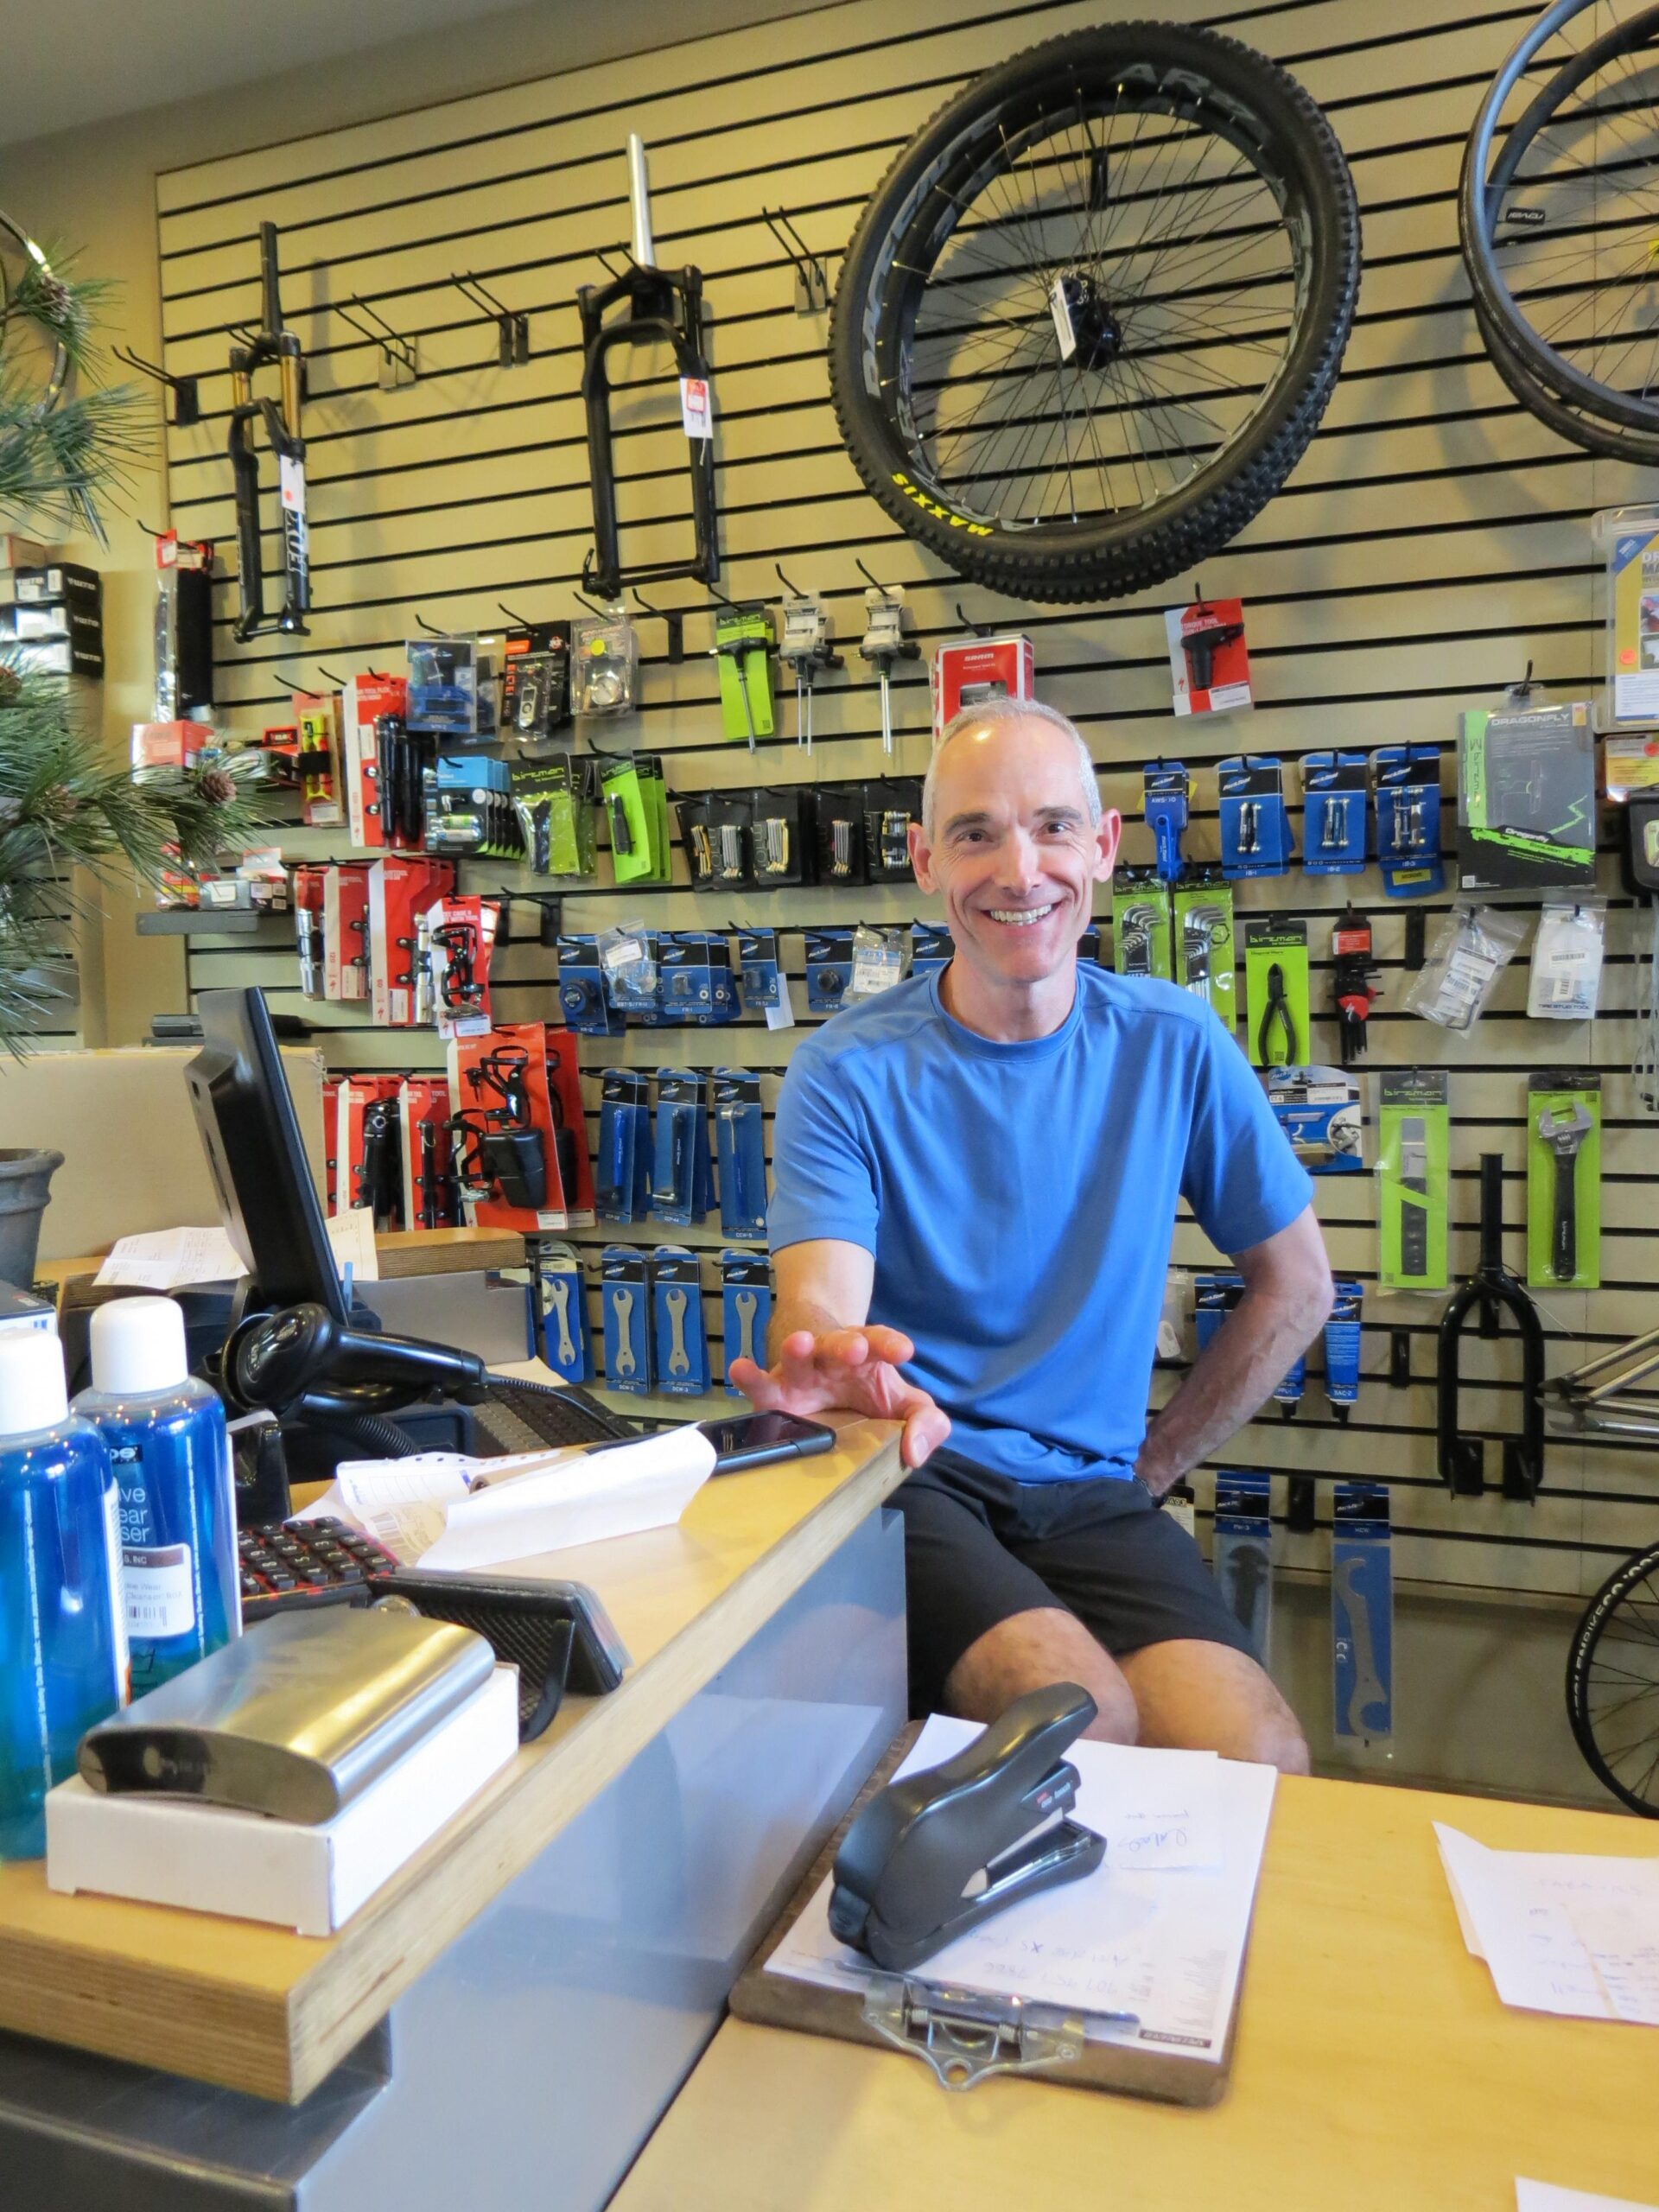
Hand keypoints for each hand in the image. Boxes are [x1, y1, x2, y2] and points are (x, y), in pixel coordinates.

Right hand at [728, 1326, 950, 1470]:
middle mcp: (834, 1358)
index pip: (881, 1343)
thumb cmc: (871, 1396)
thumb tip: (914, 1453)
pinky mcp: (775, 1393)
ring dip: (799, 1349)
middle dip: (846, 1345)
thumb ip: (926, 1424)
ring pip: (800, 1356)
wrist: (830, 1392)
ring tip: (800, 1343)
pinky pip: (760, 1384)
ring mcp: (802, 1373)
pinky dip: (749, 1376)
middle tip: (854, 1349)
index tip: (902, 1351)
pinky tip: (739, 1368)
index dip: (890, 1343)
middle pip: (840, 1344)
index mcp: (869, 1356)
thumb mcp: (906, 1406)